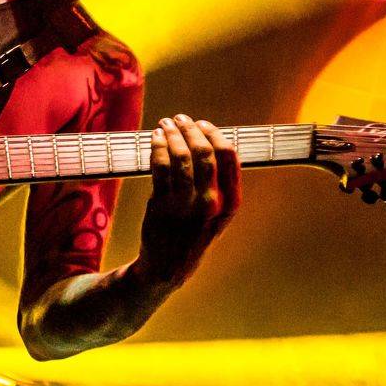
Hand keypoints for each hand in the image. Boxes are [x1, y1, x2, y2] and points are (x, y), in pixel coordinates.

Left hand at [135, 114, 240, 286]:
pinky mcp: (162, 205)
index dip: (215, 134)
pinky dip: (157, 147)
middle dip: (190, 129)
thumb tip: (206, 141)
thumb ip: (217, 184)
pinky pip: (160, 167)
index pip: (229, 157)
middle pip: (204, 152)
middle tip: (179, 119)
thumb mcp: (216, 214)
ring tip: (165, 124)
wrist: (168, 266)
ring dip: (171, 134)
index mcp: (230, 203)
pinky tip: (154, 139)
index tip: (202, 123)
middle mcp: (211, 203)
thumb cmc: (192, 233)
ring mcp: (186, 205)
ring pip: (181, 156)